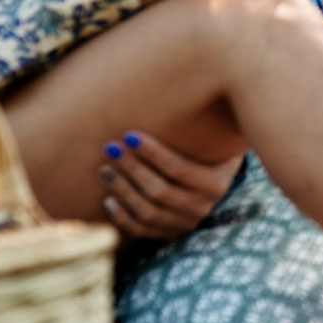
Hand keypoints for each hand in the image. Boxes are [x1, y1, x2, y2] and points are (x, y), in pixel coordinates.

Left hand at [95, 130, 243, 240]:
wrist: (217, 176)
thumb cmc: (212, 147)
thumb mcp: (218, 136)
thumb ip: (206, 124)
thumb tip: (190, 88)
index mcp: (217, 183)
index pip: (179, 169)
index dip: (152, 153)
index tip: (129, 135)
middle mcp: (203, 207)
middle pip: (159, 191)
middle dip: (131, 168)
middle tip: (110, 148)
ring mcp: (186, 223)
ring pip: (147, 211)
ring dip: (122, 190)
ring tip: (104, 169)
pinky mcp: (170, 233)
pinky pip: (142, 231)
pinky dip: (122, 218)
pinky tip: (107, 200)